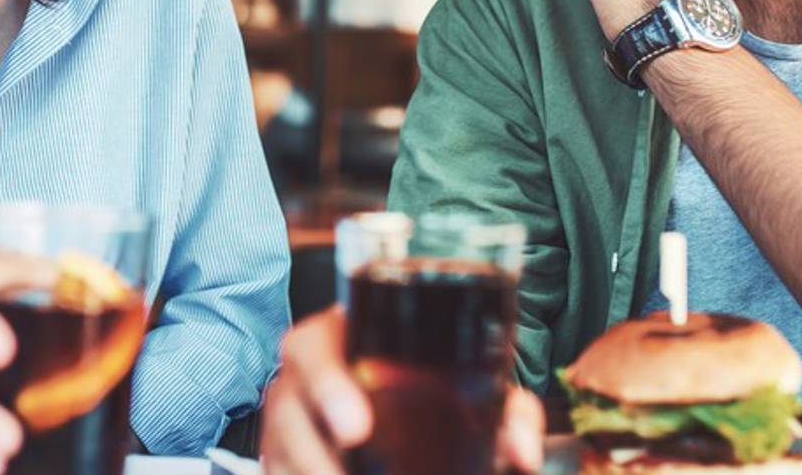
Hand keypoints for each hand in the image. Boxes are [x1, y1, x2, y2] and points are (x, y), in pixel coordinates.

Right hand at [259, 307, 543, 473]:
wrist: (378, 392)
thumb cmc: (423, 382)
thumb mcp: (467, 387)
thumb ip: (506, 412)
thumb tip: (524, 455)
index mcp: (338, 340)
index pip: (312, 347)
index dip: (328, 386)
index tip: (358, 430)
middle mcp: (299, 380)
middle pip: (285, 410)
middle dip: (311, 452)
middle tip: (348, 470)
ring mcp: (283, 423)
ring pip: (279, 453)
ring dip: (311, 472)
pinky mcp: (277, 458)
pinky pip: (278, 472)